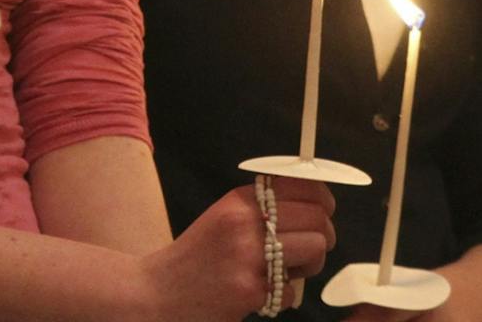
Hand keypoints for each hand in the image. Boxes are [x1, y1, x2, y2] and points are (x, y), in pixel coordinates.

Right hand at [136, 178, 335, 321]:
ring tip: (289, 273)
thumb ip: (262, 208)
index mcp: (239, 199)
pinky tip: (262, 294)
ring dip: (310, 266)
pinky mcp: (249, 290)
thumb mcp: (224, 218)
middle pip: (316, 218)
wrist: (157, 294)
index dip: (323, 198)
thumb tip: (316, 206)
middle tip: (313, 249)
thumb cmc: (197, 258)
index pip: (302, 184)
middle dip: (324, 235)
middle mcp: (245, 221)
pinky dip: (283, 296)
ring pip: (314, 249)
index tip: (324, 211)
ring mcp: (248, 256)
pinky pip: (292, 290)